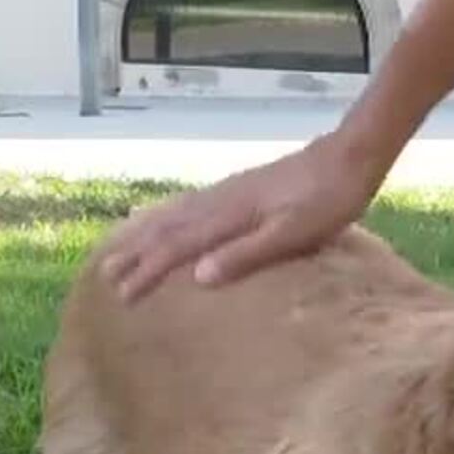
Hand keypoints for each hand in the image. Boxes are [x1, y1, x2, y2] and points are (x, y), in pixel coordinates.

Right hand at [100, 130, 386, 301]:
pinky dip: (167, 214)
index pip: (178, 248)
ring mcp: (228, 192)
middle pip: (167, 230)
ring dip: (145, 235)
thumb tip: (198, 278)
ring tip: (119, 250)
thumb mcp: (294, 234)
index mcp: (230, 216)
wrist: (348, 158)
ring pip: (174, 215)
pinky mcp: (240, 188)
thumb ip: (247, 254)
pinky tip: (164, 218)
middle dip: (136, 255)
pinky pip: (190, 205)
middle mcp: (220, 201)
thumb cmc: (329, 201)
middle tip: (105, 278)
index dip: (148, 272)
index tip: (123, 296)